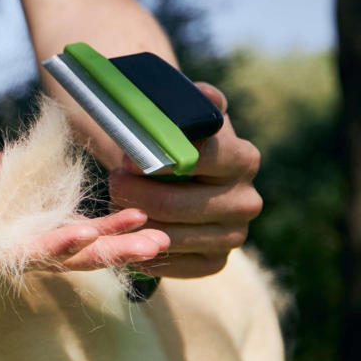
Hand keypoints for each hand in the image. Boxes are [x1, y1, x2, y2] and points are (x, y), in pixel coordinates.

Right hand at [0, 115, 168, 269]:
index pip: (16, 254)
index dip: (50, 248)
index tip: (82, 235)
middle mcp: (1, 245)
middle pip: (60, 259)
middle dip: (106, 252)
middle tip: (154, 244)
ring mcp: (18, 231)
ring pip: (74, 247)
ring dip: (115, 242)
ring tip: (159, 236)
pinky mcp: (31, 212)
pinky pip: (72, 223)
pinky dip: (104, 223)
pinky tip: (138, 215)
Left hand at [108, 83, 262, 277]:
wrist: (184, 177)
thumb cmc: (181, 142)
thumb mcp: (188, 115)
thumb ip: (194, 102)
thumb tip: (201, 94)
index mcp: (244, 159)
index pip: (201, 160)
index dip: (158, 162)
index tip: (128, 162)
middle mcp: (247, 200)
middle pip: (176, 204)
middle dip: (135, 195)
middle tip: (113, 185)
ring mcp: (235, 235)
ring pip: (170, 237)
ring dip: (134, 224)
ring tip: (115, 207)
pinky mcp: (217, 261)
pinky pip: (176, 265)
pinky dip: (146, 254)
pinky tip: (127, 238)